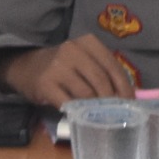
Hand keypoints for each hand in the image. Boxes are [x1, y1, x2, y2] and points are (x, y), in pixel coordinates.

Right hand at [0, 36, 136, 106]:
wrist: (27, 67)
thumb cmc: (63, 66)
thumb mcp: (84, 60)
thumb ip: (102, 71)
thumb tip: (127, 95)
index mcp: (87, 42)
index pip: (112, 65)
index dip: (124, 86)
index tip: (131, 102)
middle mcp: (73, 50)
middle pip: (101, 80)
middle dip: (112, 100)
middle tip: (117, 113)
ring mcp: (58, 66)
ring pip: (86, 93)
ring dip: (95, 108)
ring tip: (100, 116)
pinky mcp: (46, 84)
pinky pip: (69, 103)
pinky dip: (78, 112)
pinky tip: (81, 116)